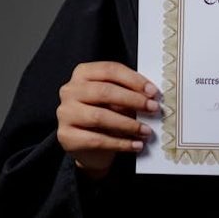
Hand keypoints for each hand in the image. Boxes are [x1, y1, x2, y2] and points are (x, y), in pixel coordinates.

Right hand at [56, 61, 159, 178]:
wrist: (90, 147)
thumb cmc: (107, 115)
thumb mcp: (117, 100)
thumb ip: (130, 94)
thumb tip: (151, 97)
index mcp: (83, 73)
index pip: (110, 70)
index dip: (134, 80)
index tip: (153, 91)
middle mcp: (70, 90)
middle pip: (104, 91)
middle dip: (133, 100)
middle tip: (153, 109)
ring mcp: (65, 113)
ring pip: (100, 116)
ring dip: (128, 124)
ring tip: (146, 130)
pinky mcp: (66, 136)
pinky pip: (97, 140)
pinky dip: (120, 143)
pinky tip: (136, 145)